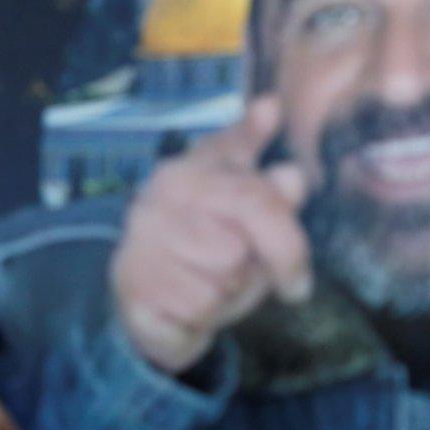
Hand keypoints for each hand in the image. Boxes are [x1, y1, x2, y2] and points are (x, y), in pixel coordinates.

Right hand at [111, 95, 312, 375]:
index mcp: (183, 173)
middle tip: (237, 278)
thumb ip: (262, 169)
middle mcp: (152, 205)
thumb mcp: (240, 204)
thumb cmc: (205, 247)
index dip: (287, 245)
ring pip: (217, 287)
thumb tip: (270, 106)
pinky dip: (200, 323)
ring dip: (224, 299)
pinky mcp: (131, 293)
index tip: (298, 281)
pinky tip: (186, 310)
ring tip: (206, 288)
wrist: (149, 301)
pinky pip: (194, 315)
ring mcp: (137, 249)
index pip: (254, 200)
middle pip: (238, 250)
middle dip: (248, 273)